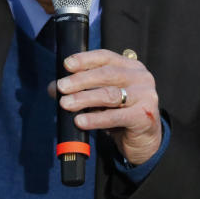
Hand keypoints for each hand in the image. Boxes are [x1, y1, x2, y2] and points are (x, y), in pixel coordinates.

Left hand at [50, 49, 161, 164]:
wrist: (143, 141)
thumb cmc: (119, 114)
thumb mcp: (101, 98)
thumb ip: (82, 89)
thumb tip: (54, 87)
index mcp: (130, 67)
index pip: (106, 57)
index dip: (85, 59)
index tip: (66, 65)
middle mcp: (141, 77)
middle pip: (107, 74)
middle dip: (80, 80)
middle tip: (61, 87)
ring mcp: (146, 96)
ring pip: (110, 94)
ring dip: (84, 99)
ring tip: (65, 104)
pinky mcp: (144, 116)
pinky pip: (116, 117)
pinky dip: (95, 119)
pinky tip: (80, 121)